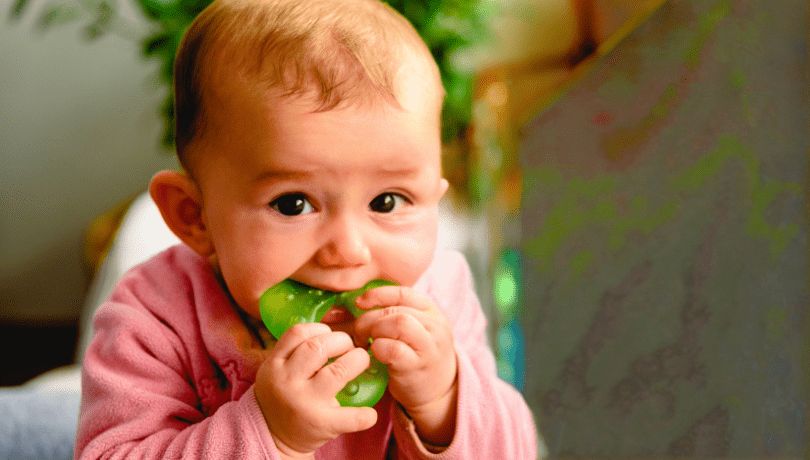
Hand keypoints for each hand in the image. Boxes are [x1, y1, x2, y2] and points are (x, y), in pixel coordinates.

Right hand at [254, 323, 377, 457]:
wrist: (272, 436)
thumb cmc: (281, 395)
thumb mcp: (276, 369)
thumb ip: (295, 350)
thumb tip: (334, 330)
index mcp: (275, 364)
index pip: (298, 333)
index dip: (320, 329)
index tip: (330, 335)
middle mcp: (287, 381)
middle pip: (318, 347)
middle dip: (342, 341)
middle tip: (350, 347)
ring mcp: (304, 403)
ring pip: (337, 372)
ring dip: (357, 361)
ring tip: (360, 362)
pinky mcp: (320, 424)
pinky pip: (350, 417)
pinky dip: (364, 414)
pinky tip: (369, 413)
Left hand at [352, 286, 457, 445]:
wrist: (440, 391)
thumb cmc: (419, 356)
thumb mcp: (417, 330)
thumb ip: (396, 315)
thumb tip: (358, 303)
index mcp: (432, 311)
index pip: (403, 292)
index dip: (377, 295)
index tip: (359, 303)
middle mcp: (434, 326)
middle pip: (395, 309)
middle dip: (369, 318)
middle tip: (359, 333)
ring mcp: (429, 346)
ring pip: (398, 323)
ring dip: (374, 331)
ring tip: (367, 343)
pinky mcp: (418, 366)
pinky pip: (393, 349)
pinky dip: (378, 349)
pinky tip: (375, 355)